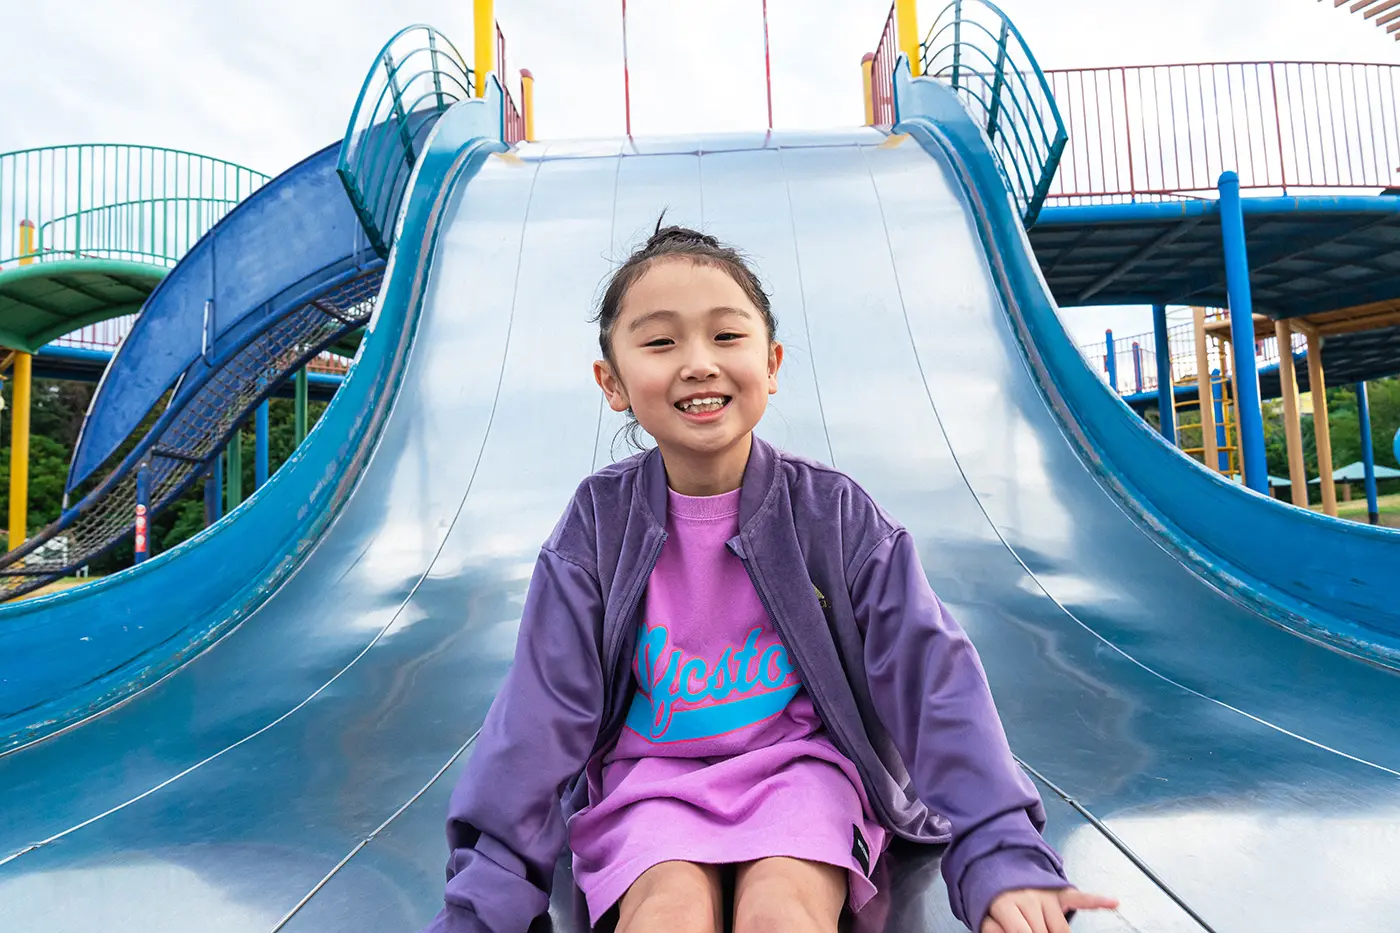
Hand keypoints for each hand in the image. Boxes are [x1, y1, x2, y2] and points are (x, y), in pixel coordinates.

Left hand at [980, 887, 1118, 932]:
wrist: (1000, 870)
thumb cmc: (995, 903)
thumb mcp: (985, 919)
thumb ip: (993, 930)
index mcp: (1007, 903)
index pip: (1022, 932)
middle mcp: (1029, 897)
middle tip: (1038, 931)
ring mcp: (1047, 894)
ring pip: (1061, 930)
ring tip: (1044, 928)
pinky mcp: (1060, 893)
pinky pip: (1081, 898)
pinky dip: (1097, 901)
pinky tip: (1113, 903)